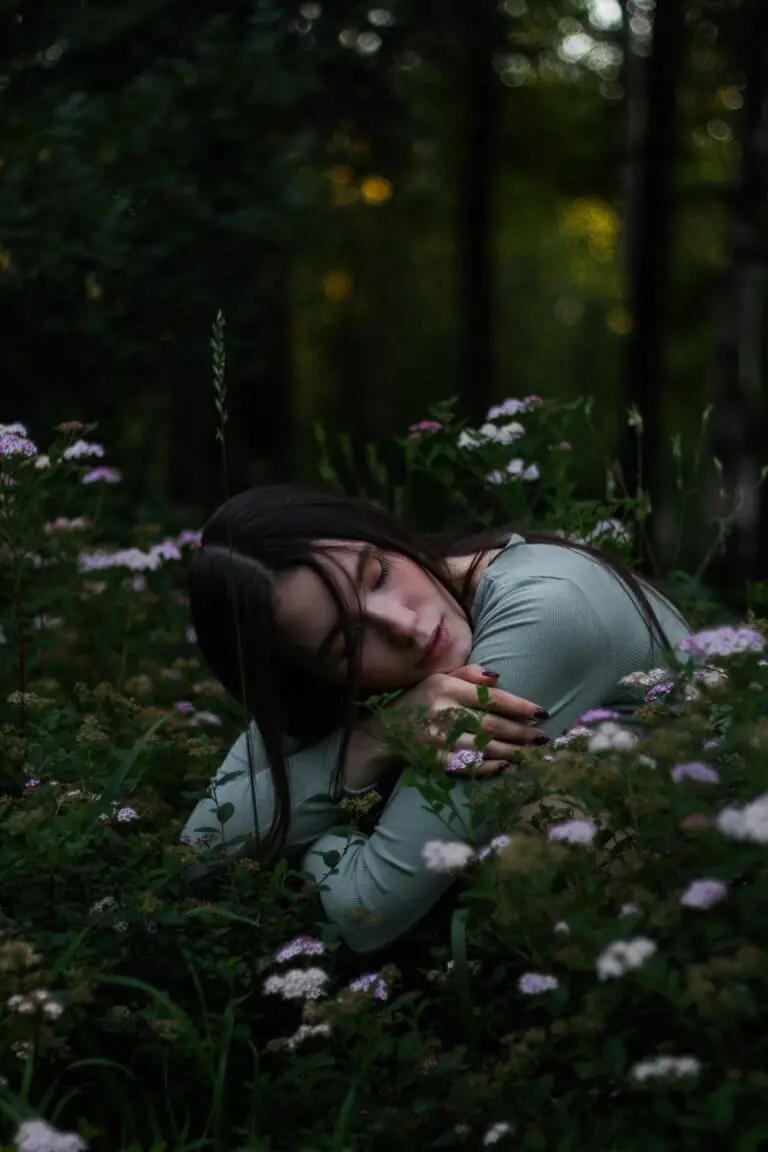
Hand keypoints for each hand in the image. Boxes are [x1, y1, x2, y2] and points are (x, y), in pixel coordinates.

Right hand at [391, 664, 548, 776]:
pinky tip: (505, 766)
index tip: (541, 713)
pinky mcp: (434, 759)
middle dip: (522, 733)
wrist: (386, 730)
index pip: (492, 698)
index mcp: (448, 688)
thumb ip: (469, 673)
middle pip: (492, 725)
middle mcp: (444, 712)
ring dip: (511, 751)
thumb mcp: (440, 677)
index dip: (520, 706)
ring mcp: (439, 738)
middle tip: (543, 738)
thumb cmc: (421, 699)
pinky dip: (489, 766)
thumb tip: (498, 678)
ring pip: (484, 747)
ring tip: (530, 752)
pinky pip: (468, 764)